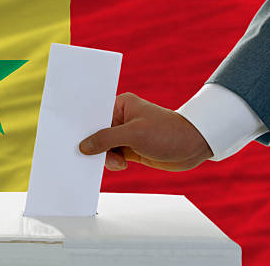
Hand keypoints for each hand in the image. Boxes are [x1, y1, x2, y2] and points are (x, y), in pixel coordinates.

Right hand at [79, 92, 212, 170]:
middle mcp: (121, 118)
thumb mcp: (134, 134)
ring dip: (107, 157)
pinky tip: (121, 164)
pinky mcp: (131, 149)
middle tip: (95, 155)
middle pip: (96, 133)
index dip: (84, 128)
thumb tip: (84, 146)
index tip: (75, 139)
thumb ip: (106, 139)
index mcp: (120, 105)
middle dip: (95, 145)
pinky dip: (113, 162)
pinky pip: (113, 156)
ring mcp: (126, 134)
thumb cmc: (169, 132)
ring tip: (119, 161)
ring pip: (104, 147)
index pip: (94, 115)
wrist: (195, 146)